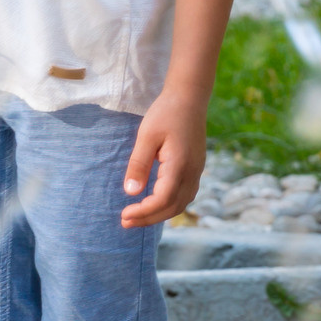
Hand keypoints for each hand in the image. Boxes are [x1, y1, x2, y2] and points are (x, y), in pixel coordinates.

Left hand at [119, 86, 208, 227]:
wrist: (189, 98)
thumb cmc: (166, 113)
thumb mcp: (146, 136)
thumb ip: (139, 164)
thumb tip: (130, 192)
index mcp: (179, 166)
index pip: (162, 200)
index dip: (143, 212)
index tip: (124, 215)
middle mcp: (192, 173)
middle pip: (172, 207)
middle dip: (149, 218)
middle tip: (125, 222)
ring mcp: (197, 172)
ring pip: (181, 204)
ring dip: (159, 214)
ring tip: (138, 217)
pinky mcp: (196, 168)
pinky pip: (185, 195)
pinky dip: (170, 206)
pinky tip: (156, 204)